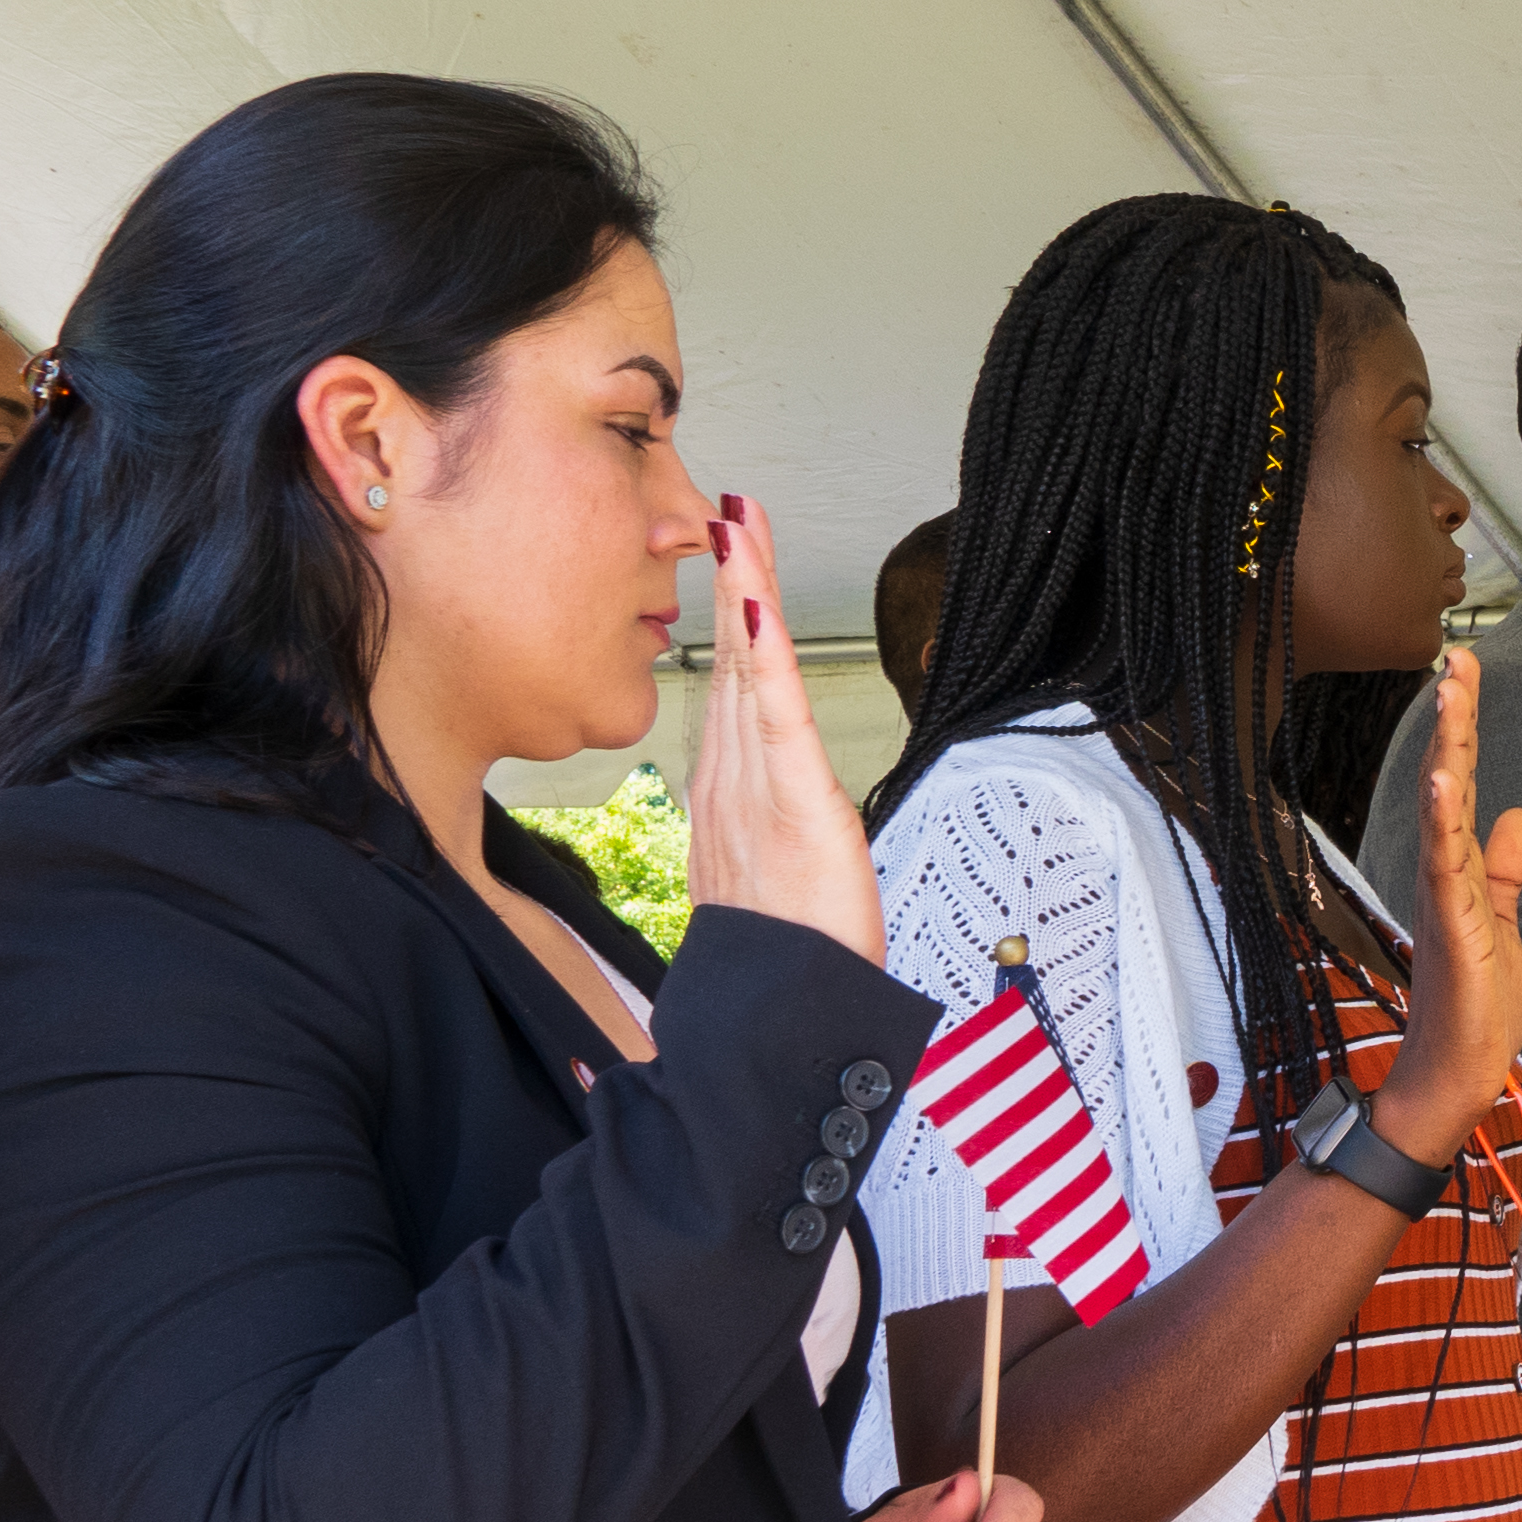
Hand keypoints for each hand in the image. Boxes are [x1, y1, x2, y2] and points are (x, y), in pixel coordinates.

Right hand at [685, 489, 885, 962]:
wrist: (782, 1014)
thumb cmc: (785, 958)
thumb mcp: (771, 885)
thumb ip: (762, 846)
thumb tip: (764, 827)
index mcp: (730, 791)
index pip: (734, 684)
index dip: (732, 616)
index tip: (732, 553)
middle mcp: (732, 778)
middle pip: (735, 659)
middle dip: (734, 579)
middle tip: (730, 506)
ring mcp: (754, 784)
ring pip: (750, 669)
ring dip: (746, 590)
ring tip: (739, 522)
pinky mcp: (791, 799)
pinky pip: (775, 712)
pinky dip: (766, 652)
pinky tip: (756, 600)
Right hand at [1381, 647, 1521, 1166]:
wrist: (1460, 1070)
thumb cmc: (1475, 1001)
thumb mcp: (1502, 919)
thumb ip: (1507, 868)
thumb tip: (1520, 815)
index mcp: (1458, 867)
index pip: (1460, 781)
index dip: (1463, 726)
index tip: (1464, 668)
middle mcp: (1443, 872)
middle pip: (1446, 780)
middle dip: (1454, 718)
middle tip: (1457, 655)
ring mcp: (1444, 899)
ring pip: (1442, 810)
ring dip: (1447, 750)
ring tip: (1450, 692)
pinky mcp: (1454, 931)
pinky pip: (1445, 867)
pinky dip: (1442, 821)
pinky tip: (1444, 780)